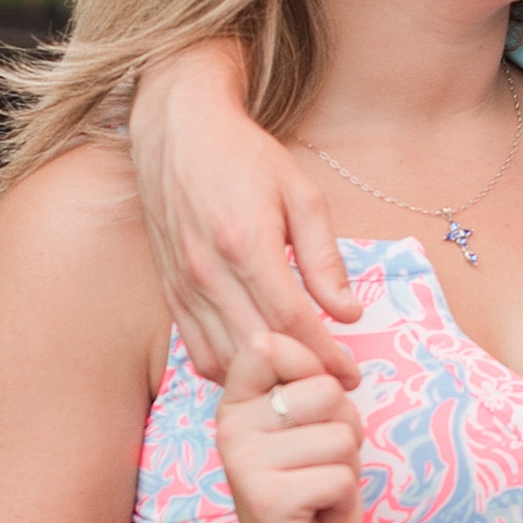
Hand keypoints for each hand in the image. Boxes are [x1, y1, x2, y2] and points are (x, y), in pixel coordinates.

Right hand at [129, 41, 364, 387]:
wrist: (178, 132)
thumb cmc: (245, 158)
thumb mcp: (302, 195)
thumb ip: (324, 259)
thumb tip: (348, 313)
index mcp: (247, 245)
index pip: (292, 322)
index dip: (326, 355)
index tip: (351, 375)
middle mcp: (209, 272)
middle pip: (260, 348)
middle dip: (301, 376)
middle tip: (333, 390)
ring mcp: (184, 286)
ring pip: (225, 358)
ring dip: (264, 381)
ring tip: (299, 385)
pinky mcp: (170, 292)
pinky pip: (196, 350)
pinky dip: (227, 371)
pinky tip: (255, 370)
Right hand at [215, 334, 364, 522]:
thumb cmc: (309, 495)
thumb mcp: (305, 429)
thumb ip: (309, 387)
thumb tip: (335, 365)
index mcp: (235, 403)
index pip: (271, 343)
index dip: (314, 370)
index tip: (310, 414)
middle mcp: (231, 427)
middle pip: (327, 391)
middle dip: (344, 432)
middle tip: (316, 467)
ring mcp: (245, 464)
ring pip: (342, 436)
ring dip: (345, 471)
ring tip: (315, 493)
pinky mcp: (269, 500)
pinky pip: (342, 478)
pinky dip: (343, 502)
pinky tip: (315, 518)